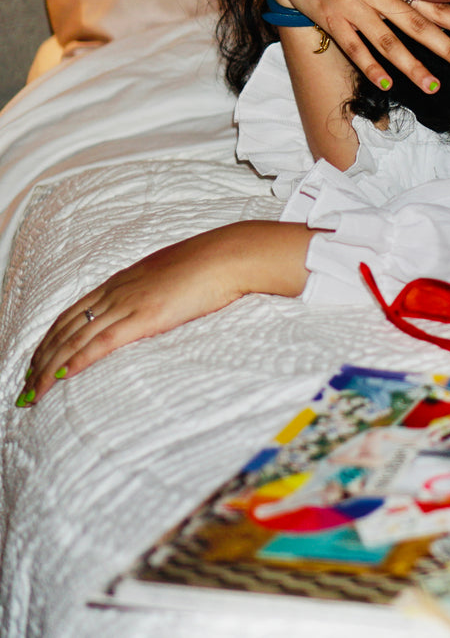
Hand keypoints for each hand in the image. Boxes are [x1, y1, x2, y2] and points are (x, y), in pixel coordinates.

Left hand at [16, 222, 313, 407]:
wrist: (228, 254)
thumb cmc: (211, 263)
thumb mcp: (173, 275)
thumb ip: (156, 290)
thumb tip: (156, 302)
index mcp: (122, 281)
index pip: (72, 312)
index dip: (51, 338)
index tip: (37, 359)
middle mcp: (116, 292)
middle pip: (65, 328)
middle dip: (40, 358)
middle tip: (24, 385)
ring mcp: (128, 304)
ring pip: (75, 338)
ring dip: (49, 367)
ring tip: (32, 391)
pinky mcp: (144, 317)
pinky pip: (101, 342)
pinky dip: (76, 360)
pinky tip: (60, 376)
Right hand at [269, 0, 449, 93]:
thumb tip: (443, 6)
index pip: (434, 4)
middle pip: (418, 25)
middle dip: (446, 47)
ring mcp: (354, 7)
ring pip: (388, 41)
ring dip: (412, 66)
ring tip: (433, 86)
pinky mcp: (332, 21)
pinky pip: (353, 47)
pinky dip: (370, 66)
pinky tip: (387, 84)